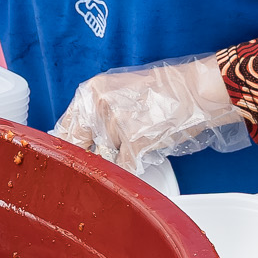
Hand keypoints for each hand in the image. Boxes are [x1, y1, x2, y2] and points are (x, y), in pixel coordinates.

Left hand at [50, 57, 250, 177]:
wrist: (192, 91)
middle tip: (90, 164)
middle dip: (84, 158)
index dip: (66, 144)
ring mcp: (116, 125)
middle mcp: (99, 107)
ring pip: (103, 158)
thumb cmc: (159, 91)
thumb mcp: (116, 90)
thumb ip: (94, 110)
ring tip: (129, 149)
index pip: (66, 126)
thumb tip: (77, 134)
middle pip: (78, 145)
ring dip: (112, 162)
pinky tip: (140, 155)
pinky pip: (123, 166)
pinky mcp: (135, 142)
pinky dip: (130, 167)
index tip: (66, 155)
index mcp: (91, 92)